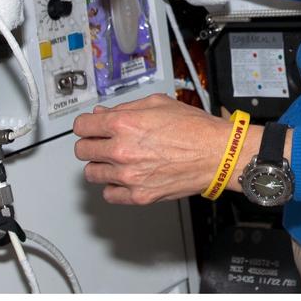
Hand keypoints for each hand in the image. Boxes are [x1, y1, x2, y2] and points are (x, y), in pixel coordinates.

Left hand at [72, 94, 247, 204]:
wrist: (217, 153)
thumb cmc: (194, 128)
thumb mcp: (158, 104)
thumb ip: (125, 108)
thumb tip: (103, 113)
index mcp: (124, 123)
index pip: (82, 126)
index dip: (86, 125)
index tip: (90, 128)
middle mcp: (122, 150)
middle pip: (83, 150)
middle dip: (91, 144)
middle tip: (102, 143)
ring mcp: (128, 176)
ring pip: (92, 173)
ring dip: (101, 165)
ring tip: (115, 160)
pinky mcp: (138, 196)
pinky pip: (109, 194)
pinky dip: (114, 186)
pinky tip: (124, 177)